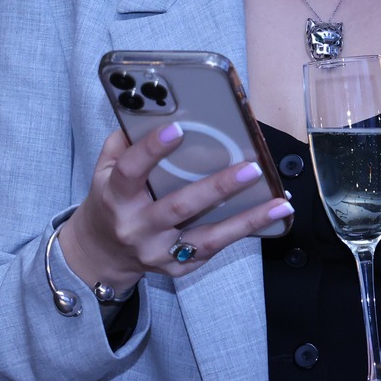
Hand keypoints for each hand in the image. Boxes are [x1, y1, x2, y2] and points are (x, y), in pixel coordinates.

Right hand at [60, 124, 292, 291]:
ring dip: (246, 219)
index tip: (178, 128)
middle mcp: (136, 227)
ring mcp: (158, 251)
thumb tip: (153, 111)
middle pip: (179, 206)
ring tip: (278, 202)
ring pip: (206, 237)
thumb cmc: (111, 202)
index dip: (151, 149)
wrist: (102, 254)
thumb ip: (123, 142)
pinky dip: (244, 232)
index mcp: (115, 197)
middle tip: (252, 167)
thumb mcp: (104, 171)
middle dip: (218, 187)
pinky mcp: (177, 268)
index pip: (130, 171)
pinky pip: (214, 249)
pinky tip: (271, 216)